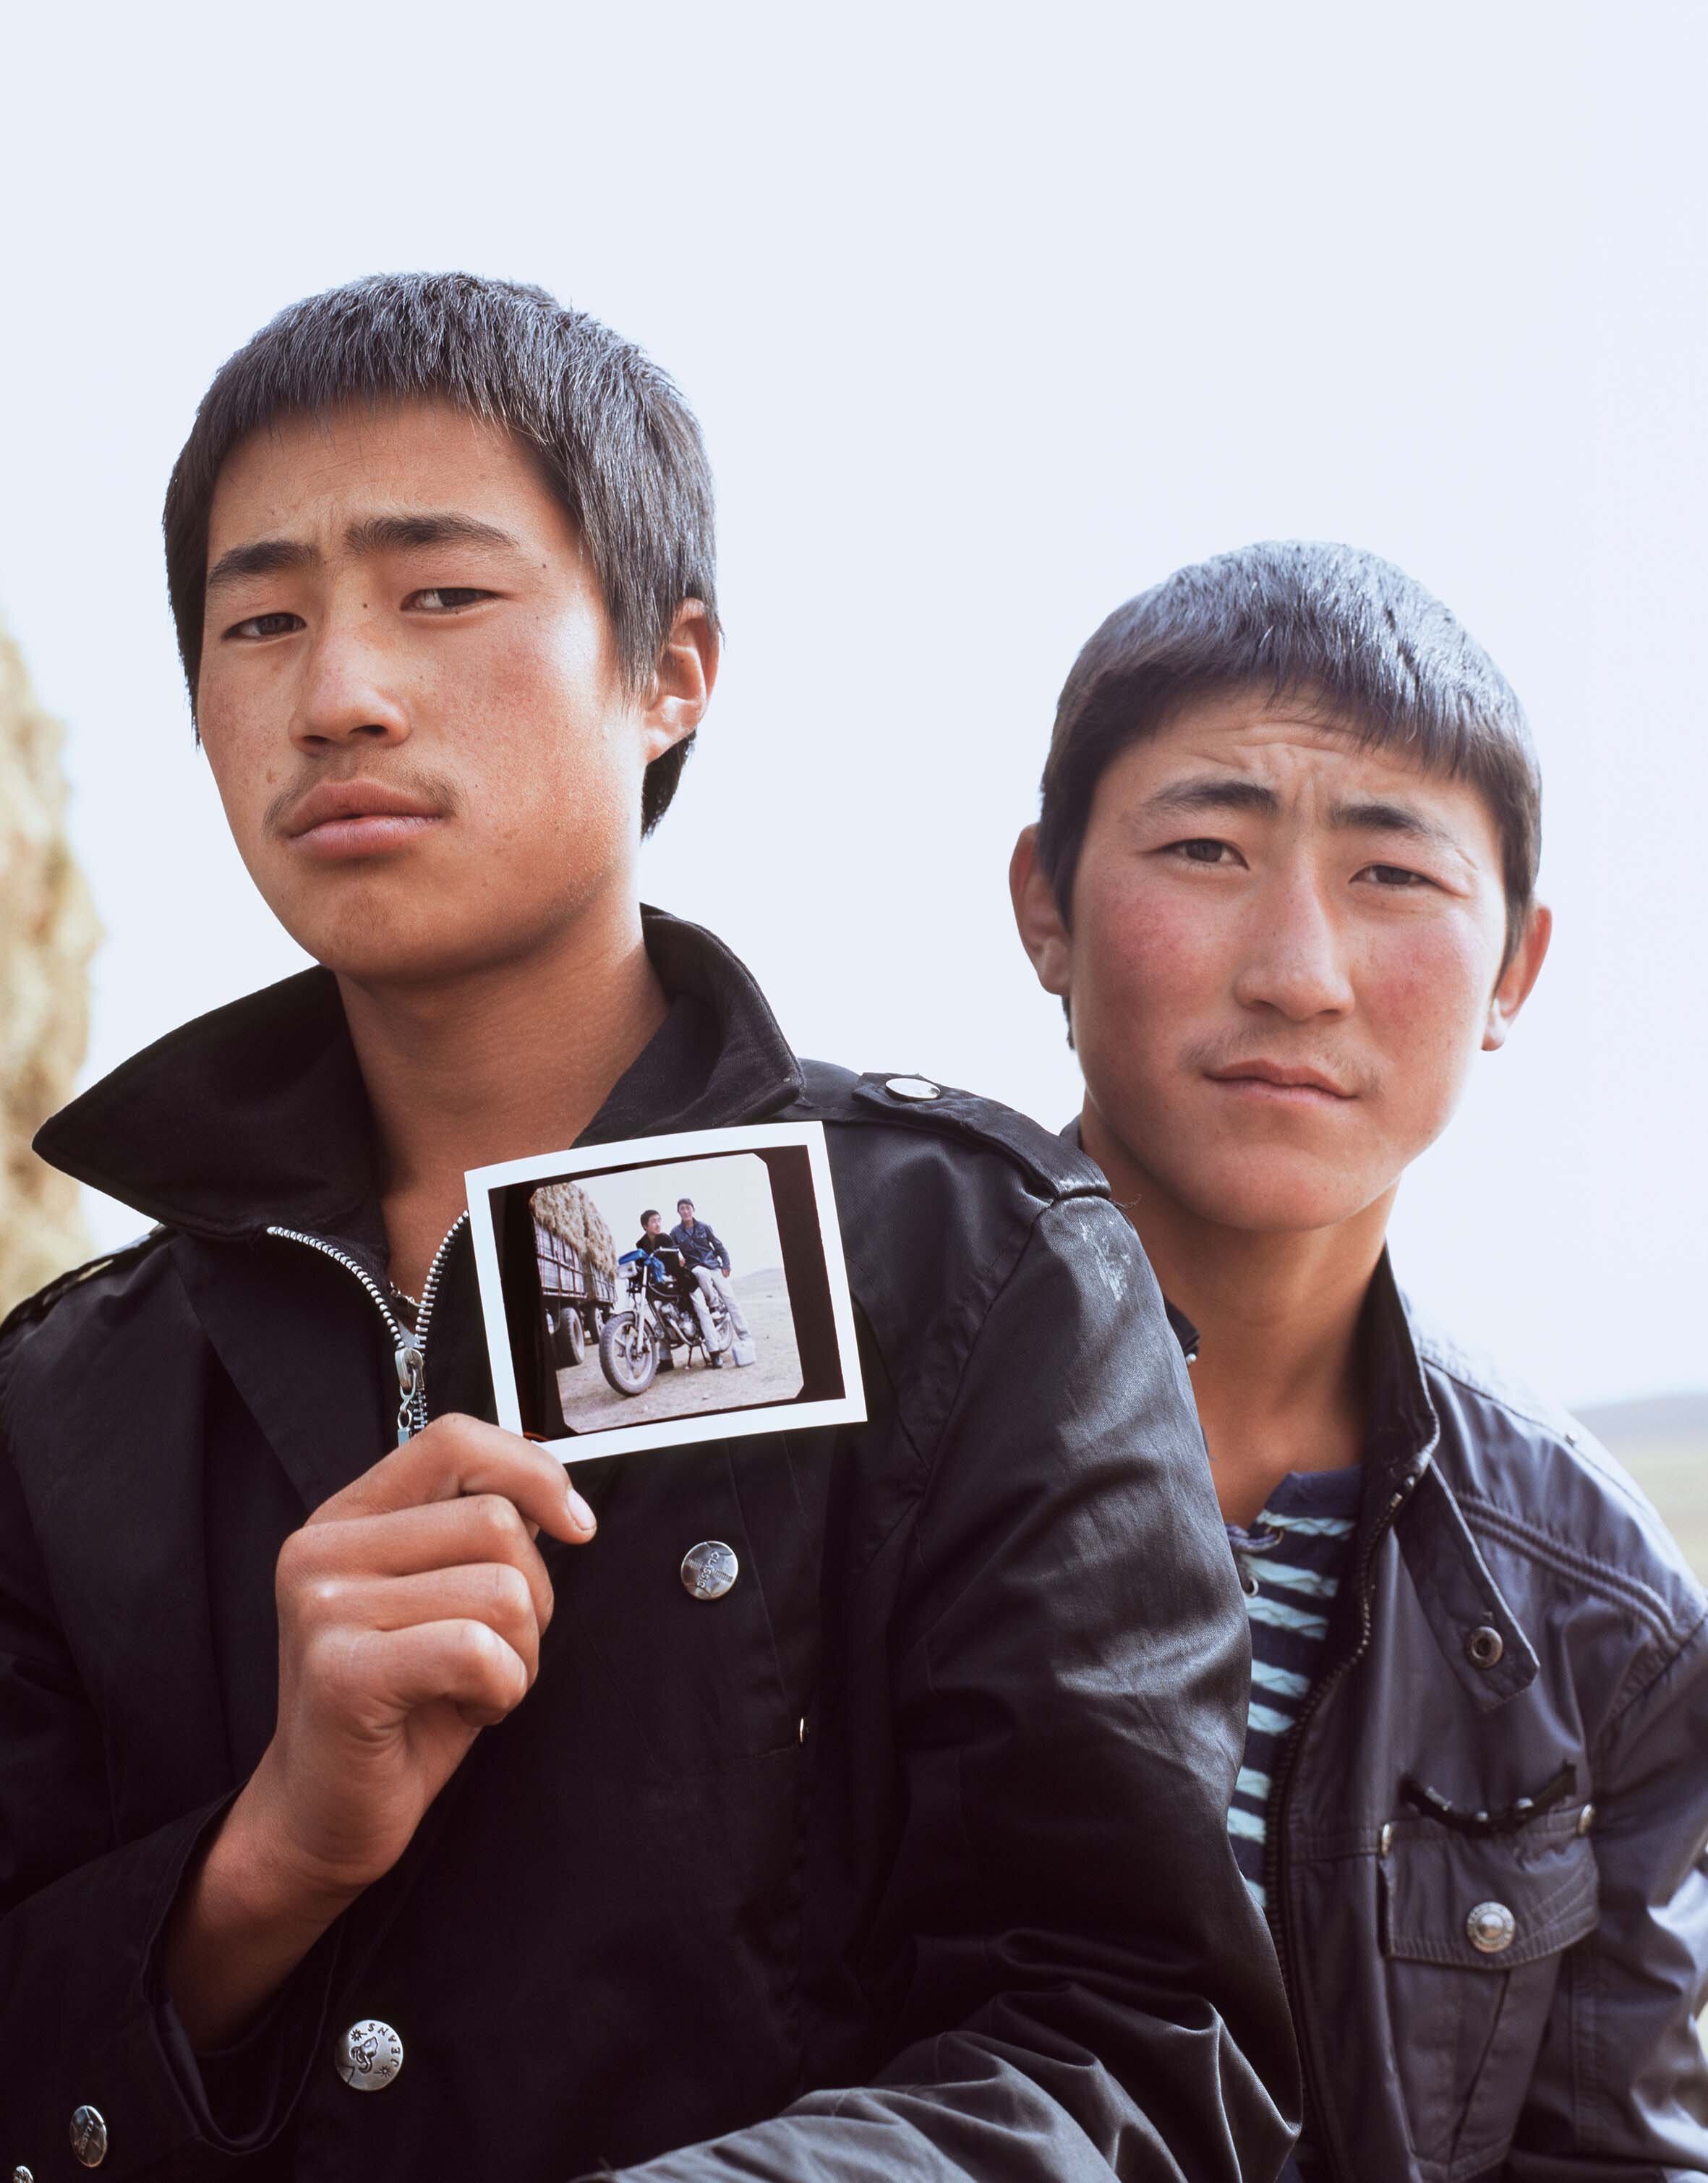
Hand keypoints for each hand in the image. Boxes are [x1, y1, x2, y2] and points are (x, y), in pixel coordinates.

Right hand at [166, 1415, 594, 2043]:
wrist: (322, 1814)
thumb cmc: (401, 1704)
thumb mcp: (440, 1596)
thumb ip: (475, 1532)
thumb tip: (553, 1490)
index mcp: (349, 1516)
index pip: (453, 1439)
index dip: (532, 1470)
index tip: (575, 1522)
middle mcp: (323, 1548)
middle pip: (496, 1522)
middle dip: (533, 1596)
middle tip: (496, 1650)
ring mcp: (325, 1608)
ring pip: (502, 1589)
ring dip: (520, 1652)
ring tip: (472, 1685)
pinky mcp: (342, 1672)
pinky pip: (480, 1651)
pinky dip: (502, 1690)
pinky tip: (463, 1711)